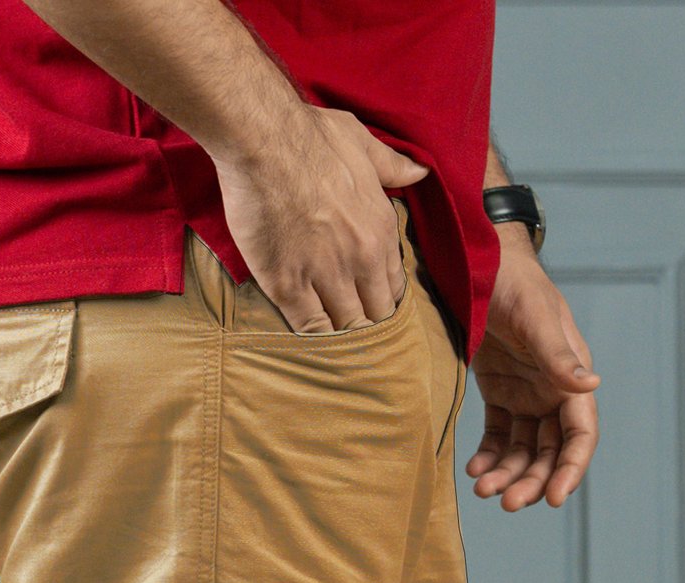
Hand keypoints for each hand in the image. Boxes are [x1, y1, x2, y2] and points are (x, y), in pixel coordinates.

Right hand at [214, 107, 429, 333]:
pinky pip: (309, 328)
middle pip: (374, 315)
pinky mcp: (288, 285)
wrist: (265, 140)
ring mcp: (325, 275)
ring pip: (345, 327)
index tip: (370, 304)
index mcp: (382, 229)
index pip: (393, 286)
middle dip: (366, 325)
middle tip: (351, 329)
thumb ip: (391, 165)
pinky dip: (311, 337)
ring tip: (333, 345)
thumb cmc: (312, 136)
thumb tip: (419, 172)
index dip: (382, 300)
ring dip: (340, 337)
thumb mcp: (362, 143)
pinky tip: (308, 340)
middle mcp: (360, 259)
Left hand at [467, 229, 599, 508]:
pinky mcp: (500, 395)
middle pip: (549, 452)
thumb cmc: (515, 285)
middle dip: (533, 481)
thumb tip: (591, 387)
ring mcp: (526, 395)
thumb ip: (558, 356)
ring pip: (523, 451)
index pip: (580, 435)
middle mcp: (552, 393)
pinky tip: (474, 469)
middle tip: (507, 503)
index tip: (555, 498)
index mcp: (570, 378)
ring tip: (482, 488)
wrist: (480, 266)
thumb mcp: (536, 318)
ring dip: (507, 475)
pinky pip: (499, 437)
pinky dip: (489, 457)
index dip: (571, 468)